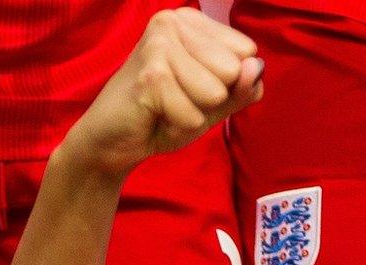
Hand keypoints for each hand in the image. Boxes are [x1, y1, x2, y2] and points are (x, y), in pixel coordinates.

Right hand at [59, 8, 262, 179]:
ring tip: (164, 109)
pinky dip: (177, 128)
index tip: (190, 88)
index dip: (225, 84)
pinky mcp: (151, 75)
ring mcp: (160, 44)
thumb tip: (255, 67)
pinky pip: (193, 116)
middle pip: (234, 70)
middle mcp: (174, 21)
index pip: (247, 52)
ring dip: (192, 115)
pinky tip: (153, 118)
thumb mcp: (212, 103)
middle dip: (209, 100)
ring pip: (216, 93)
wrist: (109, 143)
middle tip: (174, 101)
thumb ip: (242, 87)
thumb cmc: (161, 117)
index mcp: (192, 20)